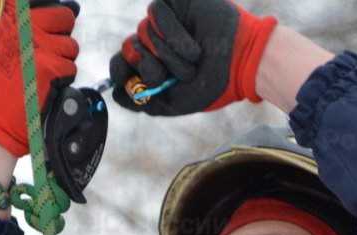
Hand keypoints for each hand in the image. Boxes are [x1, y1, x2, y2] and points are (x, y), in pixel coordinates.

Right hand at [0, 0, 79, 156]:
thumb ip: (24, 26)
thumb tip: (69, 9)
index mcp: (8, 16)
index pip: (48, 4)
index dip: (52, 17)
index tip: (46, 28)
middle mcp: (23, 26)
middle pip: (65, 17)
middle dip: (62, 35)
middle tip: (49, 52)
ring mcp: (38, 46)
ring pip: (71, 46)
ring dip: (62, 60)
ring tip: (41, 74)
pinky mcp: (51, 67)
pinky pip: (70, 67)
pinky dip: (63, 79)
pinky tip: (45, 86)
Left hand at [109, 0, 276, 115]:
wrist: (241, 65)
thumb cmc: (213, 83)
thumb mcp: (174, 102)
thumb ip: (143, 102)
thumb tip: (115, 94)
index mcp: (154, 62)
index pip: (121, 61)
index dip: (119, 71)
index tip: (129, 80)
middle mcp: (156, 40)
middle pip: (129, 48)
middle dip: (150, 68)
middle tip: (169, 76)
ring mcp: (164, 20)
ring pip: (143, 33)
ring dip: (169, 56)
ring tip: (193, 61)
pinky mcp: (174, 2)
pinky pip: (156, 15)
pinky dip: (174, 36)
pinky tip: (194, 47)